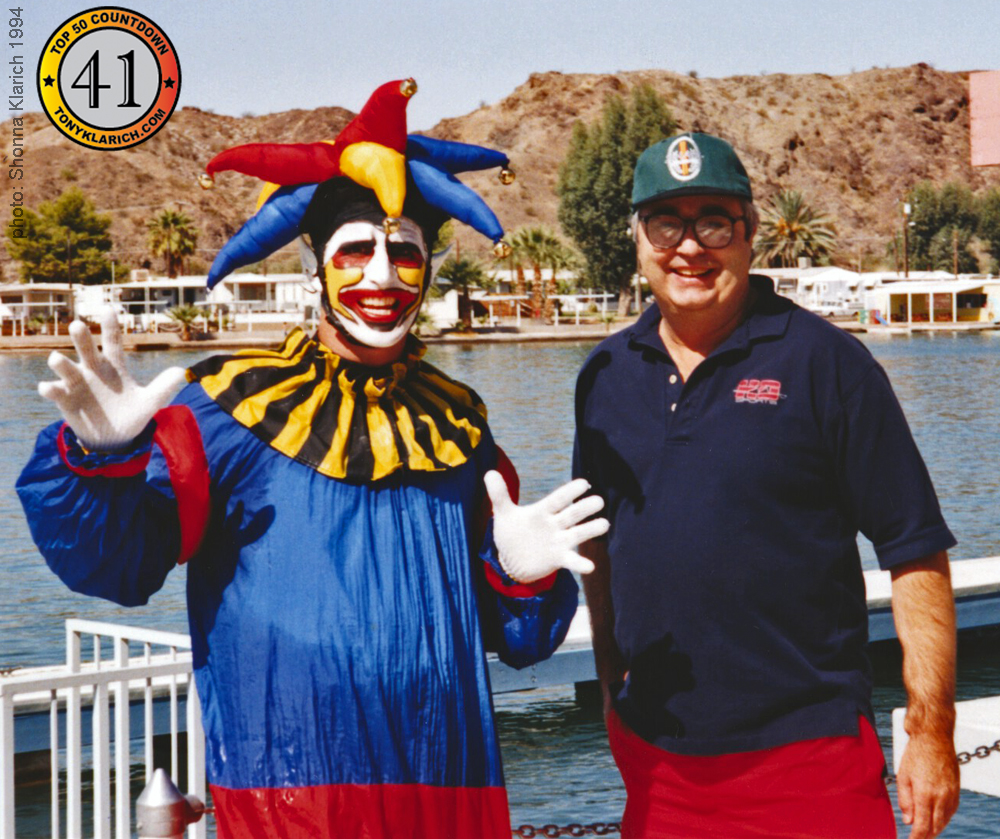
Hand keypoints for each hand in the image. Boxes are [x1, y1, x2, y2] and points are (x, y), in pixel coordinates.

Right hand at [39, 307, 186, 451]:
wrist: (114, 440)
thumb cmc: (131, 415)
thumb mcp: (150, 402)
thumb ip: (164, 387)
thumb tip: (181, 372)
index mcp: (114, 367)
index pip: (112, 342)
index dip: (110, 326)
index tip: (108, 309)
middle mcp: (93, 370)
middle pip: (85, 348)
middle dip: (80, 337)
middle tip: (77, 325)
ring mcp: (77, 383)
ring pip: (64, 366)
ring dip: (60, 362)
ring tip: (58, 359)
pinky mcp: (65, 399)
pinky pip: (53, 390)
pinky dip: (49, 388)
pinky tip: (48, 388)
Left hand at [484, 472, 608, 582]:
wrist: (511, 560)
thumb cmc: (511, 532)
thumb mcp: (503, 514)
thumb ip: (499, 495)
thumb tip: (490, 472)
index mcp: (542, 511)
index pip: (558, 500)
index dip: (570, 492)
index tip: (584, 483)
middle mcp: (554, 525)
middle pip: (572, 515)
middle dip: (585, 508)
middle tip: (600, 501)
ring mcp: (558, 542)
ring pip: (577, 534)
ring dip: (590, 530)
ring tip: (605, 525)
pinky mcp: (558, 559)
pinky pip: (571, 561)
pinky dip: (580, 564)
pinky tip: (590, 566)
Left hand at [896, 731, 959, 838]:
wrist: (934, 739)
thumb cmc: (915, 755)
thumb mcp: (903, 776)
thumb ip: (905, 800)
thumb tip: (908, 821)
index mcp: (925, 794)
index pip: (923, 825)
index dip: (917, 837)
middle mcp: (941, 797)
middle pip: (936, 826)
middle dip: (926, 835)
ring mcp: (951, 794)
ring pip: (945, 820)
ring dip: (935, 828)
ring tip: (925, 832)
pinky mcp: (956, 790)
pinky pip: (951, 810)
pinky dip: (944, 818)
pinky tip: (937, 818)